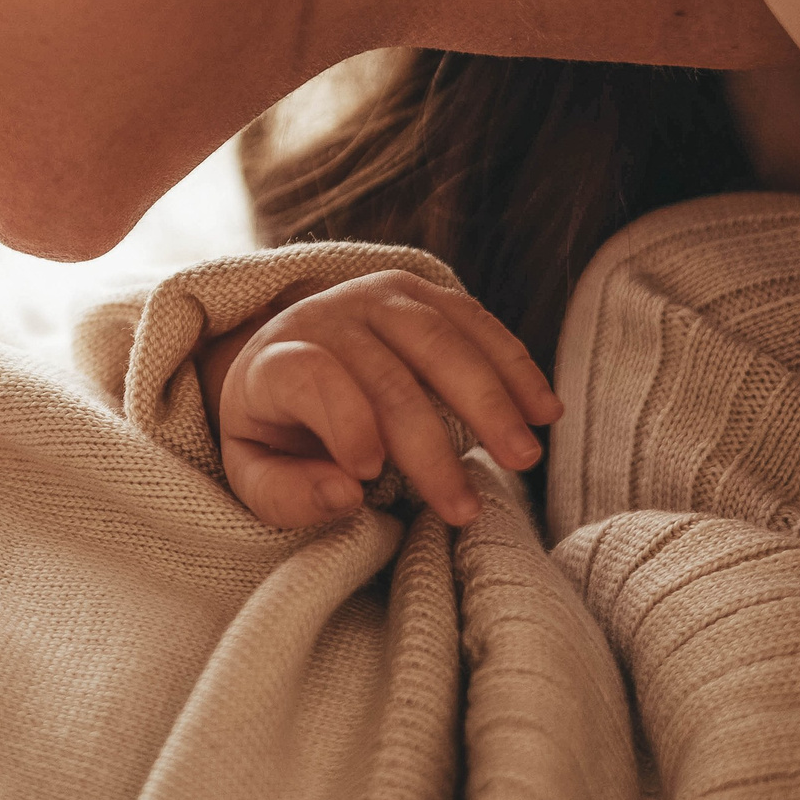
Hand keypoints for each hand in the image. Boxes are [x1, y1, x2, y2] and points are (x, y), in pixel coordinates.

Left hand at [205, 272, 563, 528]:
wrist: (284, 361)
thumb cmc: (276, 432)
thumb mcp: (255, 473)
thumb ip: (285, 493)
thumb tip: (345, 494)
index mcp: (272, 362)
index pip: (308, 377)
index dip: (342, 422)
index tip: (368, 475)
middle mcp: (322, 317)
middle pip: (386, 376)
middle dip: (431, 446)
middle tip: (465, 508)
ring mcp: (372, 296)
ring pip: (440, 341)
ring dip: (489, 401)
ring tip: (523, 457)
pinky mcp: (417, 291)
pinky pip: (473, 320)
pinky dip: (513, 365)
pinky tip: (544, 410)